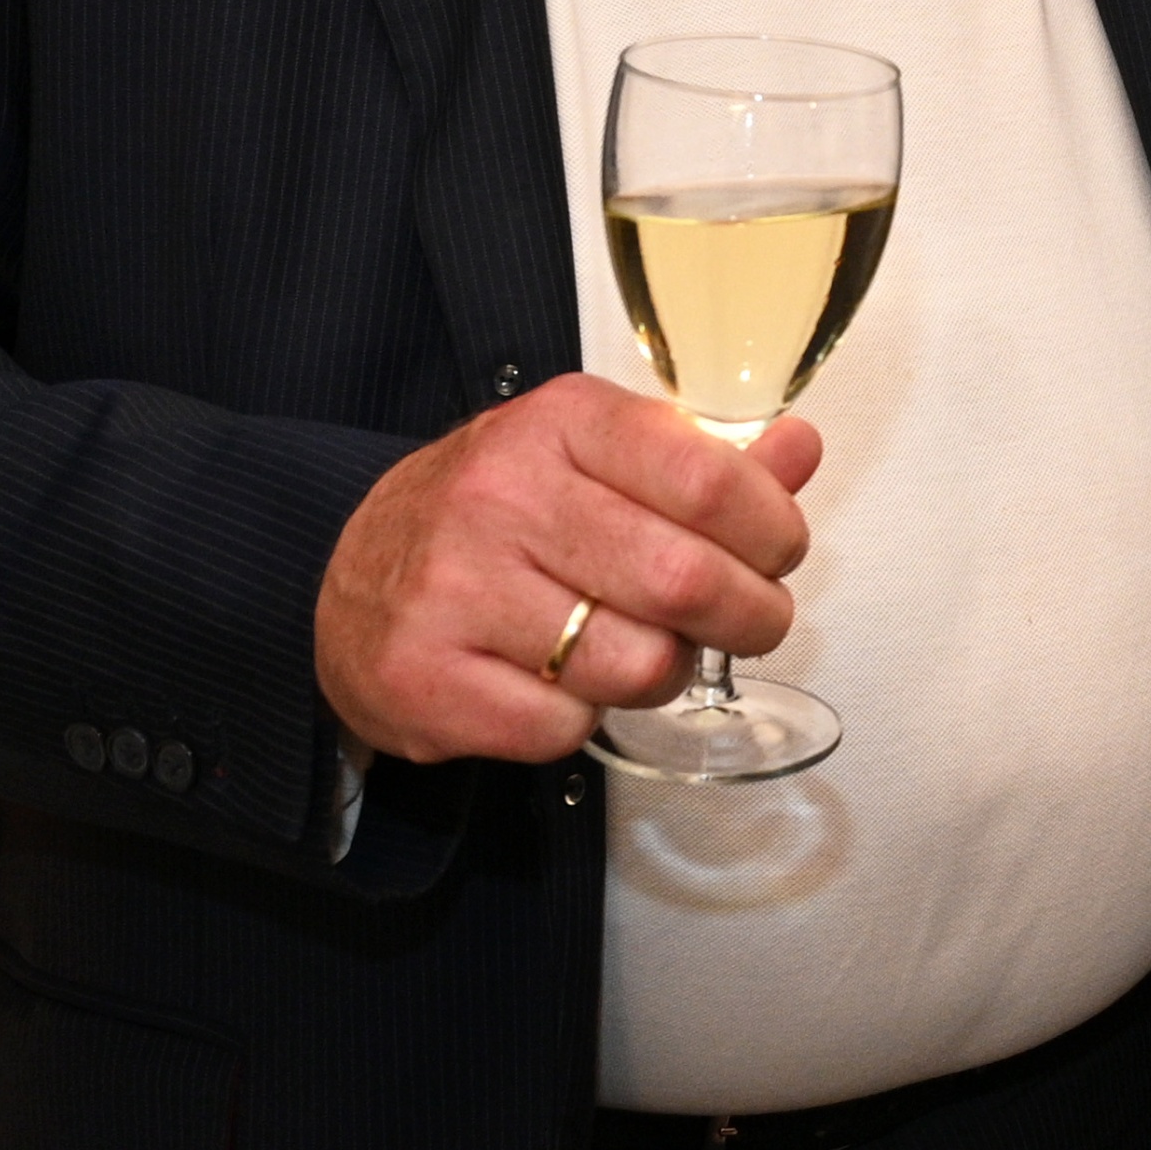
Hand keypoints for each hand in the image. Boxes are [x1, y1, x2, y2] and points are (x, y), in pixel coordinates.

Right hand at [315, 376, 823, 763]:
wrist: (350, 578)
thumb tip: (799, 448)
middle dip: (749, 616)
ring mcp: (455, 588)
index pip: (706, 476)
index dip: (771, 529)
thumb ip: (703, 459)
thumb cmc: (495, 517)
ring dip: (666, 672)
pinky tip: (561, 683)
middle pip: (685, 580)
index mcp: (558, 421)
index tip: (778, 552)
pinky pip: (565, 728)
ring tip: (642, 649)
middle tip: (751, 622)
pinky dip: (584, 720)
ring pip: (636, 665)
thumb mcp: (592, 458)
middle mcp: (501, 495)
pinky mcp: (425, 677)